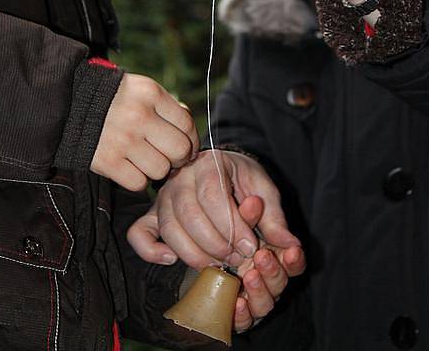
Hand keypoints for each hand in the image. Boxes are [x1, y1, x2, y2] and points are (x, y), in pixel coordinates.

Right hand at [90, 73, 198, 190]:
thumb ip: (167, 107)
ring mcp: (123, 140)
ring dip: (157, 169)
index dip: (191, 140)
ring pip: (161, 170)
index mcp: (151, 94)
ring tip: (146, 159)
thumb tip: (189, 131)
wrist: (69, 103)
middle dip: (179, 158)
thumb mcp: (142, 90)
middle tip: (170, 157)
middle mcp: (139, 116)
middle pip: (179, 150)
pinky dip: (138, 179)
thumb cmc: (114, 98)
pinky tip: (131, 167)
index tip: (187, 146)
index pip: (187, 124)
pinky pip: (139, 183)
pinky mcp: (107, 161)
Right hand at [127, 150, 300, 268]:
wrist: (220, 169)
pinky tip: (172, 259)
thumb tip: (289, 245)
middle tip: (237, 258)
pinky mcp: (152, 214)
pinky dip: (151, 250)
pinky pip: (139, 233)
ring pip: (169, 227)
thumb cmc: (242, 180)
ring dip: (194, 253)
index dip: (231, 224)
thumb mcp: (264, 189)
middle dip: (216, 243)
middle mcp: (180, 177)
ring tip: (217, 264)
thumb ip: (274, 216)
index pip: (212, 194)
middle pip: (188, 213)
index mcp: (209, 163)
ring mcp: (163, 196)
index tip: (251, 246)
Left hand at [234, 196, 305, 332]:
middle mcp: (261, 270)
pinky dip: (241, 314)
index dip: (295, 260)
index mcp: (273, 246)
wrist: (194, 195)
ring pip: (263, 304)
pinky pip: (239, 318)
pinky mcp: (226, 301)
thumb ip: (270, 216)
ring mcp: (245, 288)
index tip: (291, 251)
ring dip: (259, 292)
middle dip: (273, 272)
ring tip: (250, 276)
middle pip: (279, 284)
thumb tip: (290, 241)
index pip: (293, 261)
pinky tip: (236, 303)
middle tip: (262, 256)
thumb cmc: (230, 189)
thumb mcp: (253, 193)